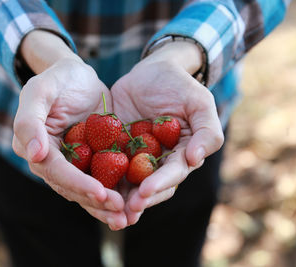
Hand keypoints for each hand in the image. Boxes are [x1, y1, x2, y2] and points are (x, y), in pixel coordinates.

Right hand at [12, 31, 126, 229]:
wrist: (78, 76)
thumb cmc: (58, 79)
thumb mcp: (41, 90)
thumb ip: (30, 121)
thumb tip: (34, 155)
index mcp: (36, 148)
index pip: (55, 171)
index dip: (77, 183)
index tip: (100, 192)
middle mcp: (53, 162)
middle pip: (73, 188)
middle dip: (96, 201)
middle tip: (120, 212)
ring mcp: (74, 164)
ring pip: (88, 190)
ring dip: (107, 206)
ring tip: (128, 218)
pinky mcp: (93, 161)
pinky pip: (104, 180)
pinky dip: (118, 192)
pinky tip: (134, 204)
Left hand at [111, 41, 223, 224]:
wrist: (151, 71)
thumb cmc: (179, 85)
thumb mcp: (199, 102)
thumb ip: (207, 131)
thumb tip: (195, 160)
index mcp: (181, 155)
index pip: (172, 174)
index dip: (160, 184)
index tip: (145, 191)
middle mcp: (158, 161)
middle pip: (149, 186)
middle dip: (138, 200)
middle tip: (124, 209)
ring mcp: (135, 157)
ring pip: (127, 183)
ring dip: (119, 198)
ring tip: (106, 208)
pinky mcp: (115, 149)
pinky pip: (106, 166)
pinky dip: (100, 178)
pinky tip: (88, 186)